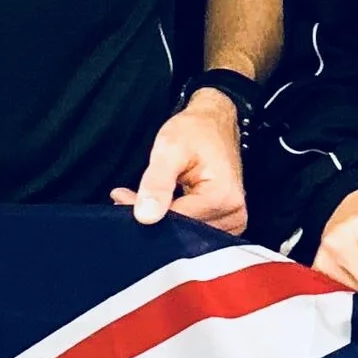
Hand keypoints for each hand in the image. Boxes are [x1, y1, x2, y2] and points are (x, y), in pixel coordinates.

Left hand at [111, 89, 246, 232]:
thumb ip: (157, 183)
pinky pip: (196, 230)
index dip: (147, 214)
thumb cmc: (195, 131)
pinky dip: (177, 220)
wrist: (214, 123)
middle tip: (130, 196)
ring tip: (150, 196)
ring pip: (187, 234)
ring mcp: (234, 220)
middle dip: (154, 218)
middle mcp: (234, 214)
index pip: (175, 223)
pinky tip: (165, 204)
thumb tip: (145, 216)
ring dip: (164, 219)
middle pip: (183, 232)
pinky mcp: (228, 221)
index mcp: (222, 198)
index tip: (123, 197)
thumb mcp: (170, 148)